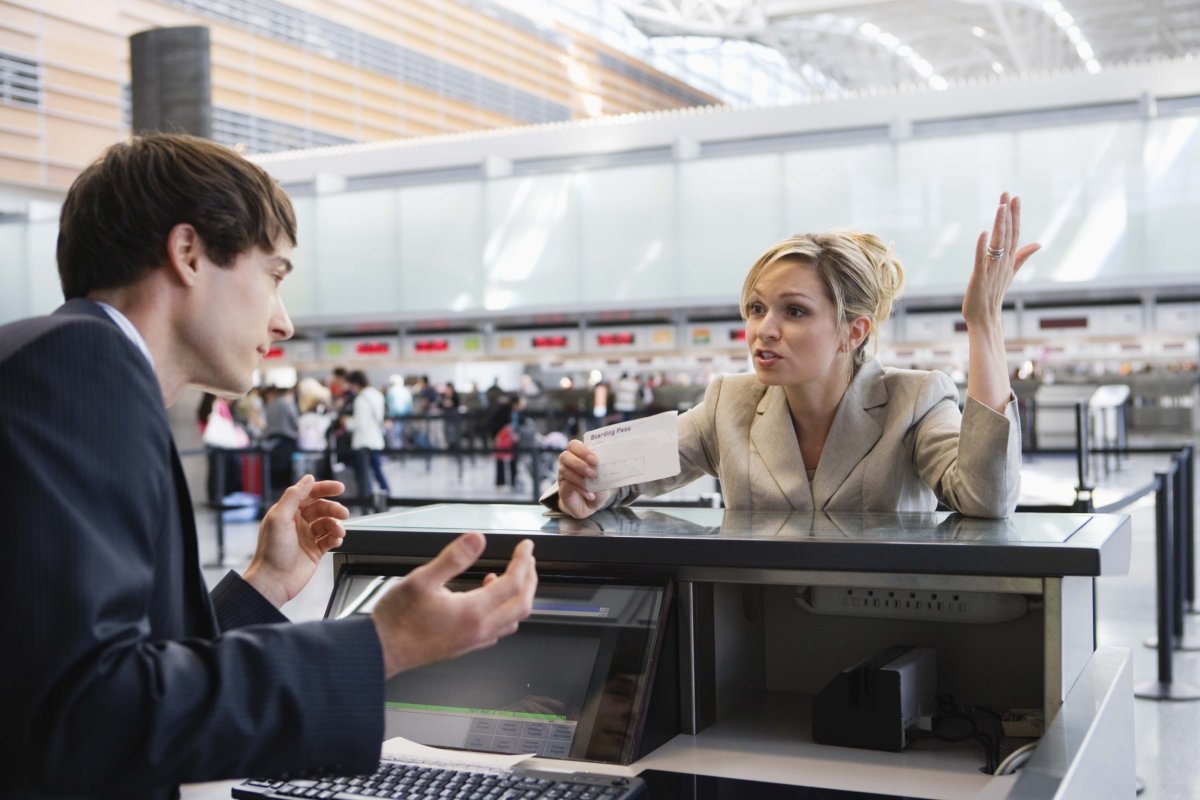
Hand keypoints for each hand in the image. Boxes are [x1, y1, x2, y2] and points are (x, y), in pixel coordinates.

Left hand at [243, 475, 349, 607]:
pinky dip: (336, 538)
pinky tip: (336, 540)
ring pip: (328, 523)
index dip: (325, 488)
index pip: (309, 494)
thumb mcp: (279, 518)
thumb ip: (294, 496)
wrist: (274, 581)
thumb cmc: (271, 552)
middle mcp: (297, 523)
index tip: (340, 488)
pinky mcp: (315, 551)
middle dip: (334, 509)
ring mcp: (307, 537)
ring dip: (336, 525)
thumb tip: (307, 479)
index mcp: (287, 512)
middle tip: (343, 513)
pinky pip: (330, 539)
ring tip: (339, 532)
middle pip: (322, 508)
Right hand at [371, 533, 536, 677]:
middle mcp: (478, 630)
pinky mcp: (465, 646)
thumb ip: (452, 559)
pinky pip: (498, 629)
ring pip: (512, 620)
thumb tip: (477, 539)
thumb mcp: (421, 580)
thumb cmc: (396, 619)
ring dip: (519, 596)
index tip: (525, 547)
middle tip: (527, 560)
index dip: (523, 561)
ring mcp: (474, 641)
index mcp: (472, 612)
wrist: (381, 651)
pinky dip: (503, 611)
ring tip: (511, 577)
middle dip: (530, 579)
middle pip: (522, 604)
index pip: (513, 584)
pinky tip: (488, 598)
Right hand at [556, 440, 611, 518]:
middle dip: (579, 463)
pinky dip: (580, 489)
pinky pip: (567, 485)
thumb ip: (605, 469)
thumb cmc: (598, 486)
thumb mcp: (605, 477)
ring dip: (580, 478)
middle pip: (565, 455)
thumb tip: (612, 464)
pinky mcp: (562, 488)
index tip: (594, 460)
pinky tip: (590, 495)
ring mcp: (563, 475)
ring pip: (564, 470)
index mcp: (579, 455)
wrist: (591, 504)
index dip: (582, 450)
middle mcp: (568, 463)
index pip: (574, 445)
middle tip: (592, 473)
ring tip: (592, 485)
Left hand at [961, 192, 1040, 329]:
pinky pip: (981, 261)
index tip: (1015, 197)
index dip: (1015, 215)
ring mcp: (992, 270)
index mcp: (1009, 261)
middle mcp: (1003, 263)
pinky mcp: (979, 278)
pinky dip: (982, 248)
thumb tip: (1038, 243)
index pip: (1014, 234)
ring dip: (999, 225)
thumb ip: (1022, 257)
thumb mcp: (1010, 272)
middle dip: (1008, 214)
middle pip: (1008, 235)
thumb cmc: (994, 296)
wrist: (985, 319)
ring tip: (1000, 206)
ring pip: (998, 244)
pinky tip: (983, 233)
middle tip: (1008, 194)